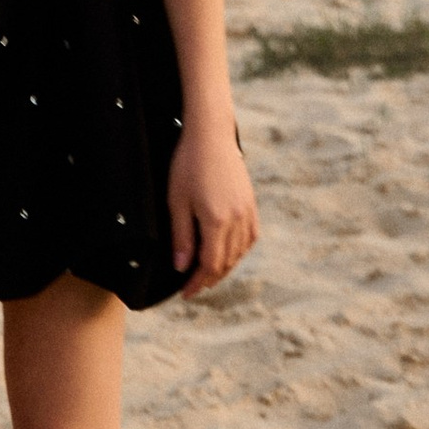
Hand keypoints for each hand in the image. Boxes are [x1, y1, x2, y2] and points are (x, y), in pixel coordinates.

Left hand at [169, 118, 256, 302]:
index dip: (197, 283)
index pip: (209, 265)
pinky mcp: (251, 203)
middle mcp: (237, 219)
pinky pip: (250, 236)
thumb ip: (181, 237)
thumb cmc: (188, 164)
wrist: (210, 135)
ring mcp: (247, 211)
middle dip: (209, 279)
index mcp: (217, 221)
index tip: (185, 293)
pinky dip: (240, 250)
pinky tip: (230, 253)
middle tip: (193, 288)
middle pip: (226, 262)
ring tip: (208, 274)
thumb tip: (181, 267)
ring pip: (240, 252)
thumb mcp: (177, 201)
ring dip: (225, 267)